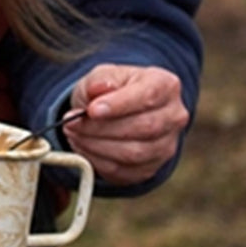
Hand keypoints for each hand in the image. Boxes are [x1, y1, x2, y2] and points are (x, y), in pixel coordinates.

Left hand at [60, 63, 186, 183]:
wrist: (114, 110)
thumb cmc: (110, 89)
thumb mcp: (101, 75)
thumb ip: (100, 80)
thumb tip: (98, 88)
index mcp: (165, 85)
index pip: (148, 96)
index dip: (119, 105)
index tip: (92, 110)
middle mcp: (174, 117)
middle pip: (144, 128)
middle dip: (102, 128)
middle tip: (72, 123)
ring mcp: (166, 145)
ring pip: (134, 153)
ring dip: (97, 145)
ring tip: (74, 133)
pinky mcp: (151, 168)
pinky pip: (124, 171)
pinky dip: (98, 161)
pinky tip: (82, 146)